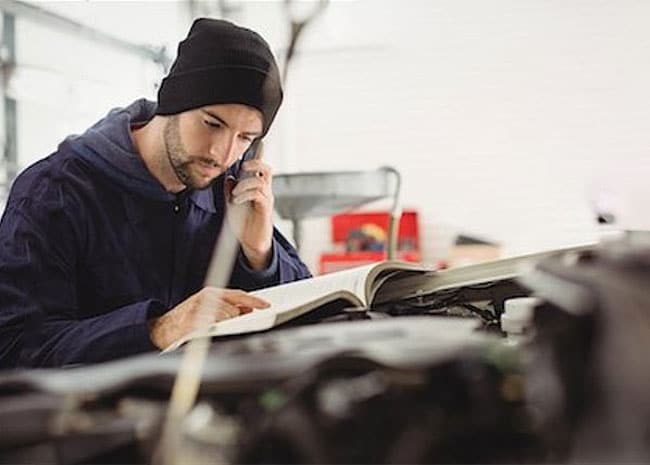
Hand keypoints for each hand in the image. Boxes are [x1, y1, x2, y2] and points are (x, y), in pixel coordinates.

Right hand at [148, 287, 269, 349]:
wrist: (161, 329)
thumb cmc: (187, 320)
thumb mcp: (208, 309)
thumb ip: (228, 307)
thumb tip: (248, 309)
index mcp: (211, 293)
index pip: (238, 295)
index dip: (254, 300)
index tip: (268, 305)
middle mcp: (206, 298)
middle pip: (234, 308)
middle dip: (238, 318)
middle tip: (237, 324)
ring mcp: (198, 309)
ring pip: (225, 317)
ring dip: (226, 325)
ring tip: (217, 328)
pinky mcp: (192, 322)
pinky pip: (212, 326)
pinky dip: (214, 329)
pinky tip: (210, 332)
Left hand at [225, 144, 273, 269]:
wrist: (251, 243)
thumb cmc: (244, 225)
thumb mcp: (232, 205)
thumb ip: (230, 191)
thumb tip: (229, 178)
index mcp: (258, 189)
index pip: (260, 168)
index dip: (258, 156)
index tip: (254, 145)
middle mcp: (265, 192)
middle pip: (266, 169)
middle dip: (254, 164)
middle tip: (243, 167)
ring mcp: (266, 200)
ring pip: (260, 180)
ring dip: (244, 184)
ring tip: (234, 194)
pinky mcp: (265, 209)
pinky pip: (258, 194)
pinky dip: (245, 194)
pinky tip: (237, 200)